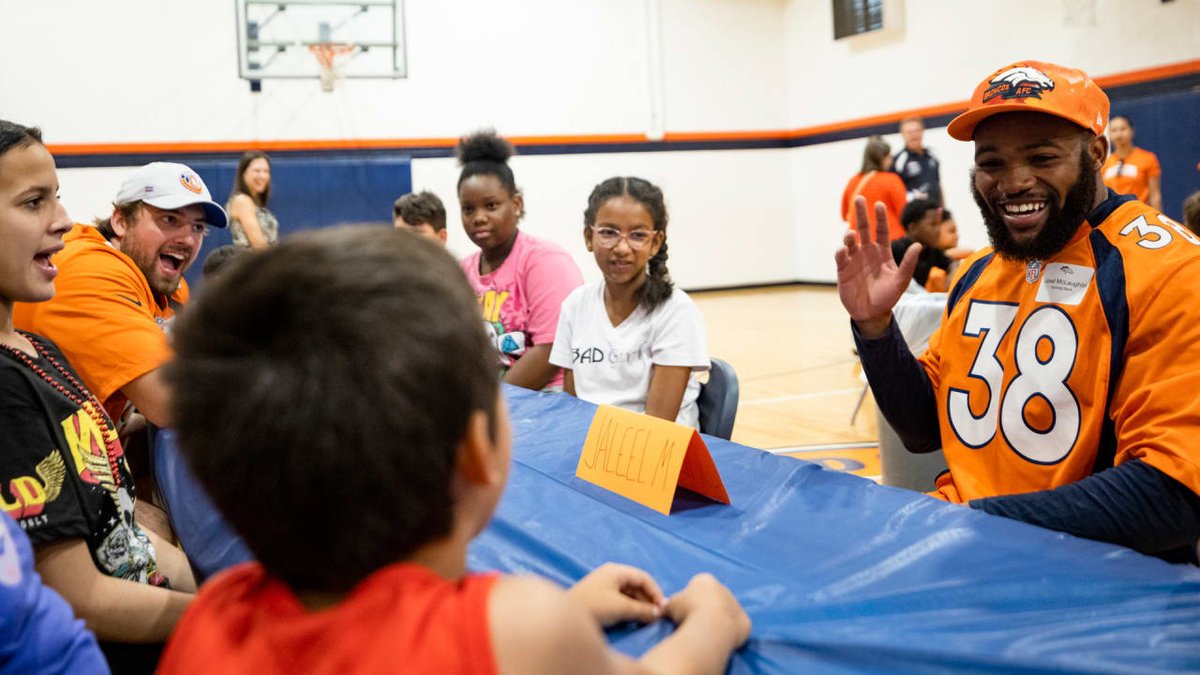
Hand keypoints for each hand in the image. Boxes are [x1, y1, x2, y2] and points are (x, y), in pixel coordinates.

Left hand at [567, 563, 665, 626]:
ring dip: (639, 605)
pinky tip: (634, 618)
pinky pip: (620, 599)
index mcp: (616, 570)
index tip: (663, 608)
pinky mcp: (599, 597)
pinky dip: (630, 607)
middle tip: (656, 616)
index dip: (656, 592)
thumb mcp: (621, 608)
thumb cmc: (594, 607)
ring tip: (647, 619)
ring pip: (629, 593)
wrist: (567, 617)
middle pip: (636, 584)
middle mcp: (611, 574)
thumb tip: (658, 613)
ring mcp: (604, 585)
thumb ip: (642, 610)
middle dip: (648, 599)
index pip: (643, 577)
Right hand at [663, 573, 750, 647]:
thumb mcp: (670, 605)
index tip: (685, 612)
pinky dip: (730, 632)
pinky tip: (720, 639)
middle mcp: (723, 588)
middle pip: (713, 599)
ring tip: (707, 633)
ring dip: (719, 620)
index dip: (689, 600)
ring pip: (726, 612)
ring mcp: (736, 604)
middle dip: (706, 609)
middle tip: (695, 623)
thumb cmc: (688, 611)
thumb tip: (664, 608)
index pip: (696, 587)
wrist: (711, 626)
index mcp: (705, 580)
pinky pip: (736, 626)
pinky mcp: (746, 621)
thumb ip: (669, 604)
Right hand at [835, 196, 920, 337]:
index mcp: (882, 252)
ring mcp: (854, 260)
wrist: (872, 313)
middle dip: (861, 214)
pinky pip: (841, 257)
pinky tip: (844, 249)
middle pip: (863, 229)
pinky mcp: (843, 270)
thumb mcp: (901, 280)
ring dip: (850, 235)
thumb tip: (919, 245)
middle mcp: (867, 252)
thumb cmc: (888, 296)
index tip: (879, 204)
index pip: (881, 231)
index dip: (880, 218)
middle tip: (859, 199)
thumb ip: (908, 263)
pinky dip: (841, 252)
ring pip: (850, 242)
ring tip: (851, 233)